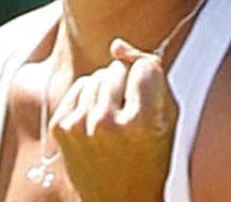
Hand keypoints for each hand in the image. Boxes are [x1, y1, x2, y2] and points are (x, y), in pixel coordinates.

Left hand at [50, 38, 178, 201]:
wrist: (120, 200)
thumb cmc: (152, 157)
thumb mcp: (168, 119)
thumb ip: (152, 74)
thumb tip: (116, 45)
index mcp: (142, 123)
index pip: (145, 66)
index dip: (150, 78)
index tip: (150, 98)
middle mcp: (107, 123)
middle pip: (117, 69)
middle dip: (126, 83)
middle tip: (131, 114)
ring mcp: (80, 126)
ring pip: (97, 76)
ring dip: (106, 90)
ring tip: (115, 120)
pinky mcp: (61, 127)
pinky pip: (79, 87)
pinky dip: (88, 98)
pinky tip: (97, 122)